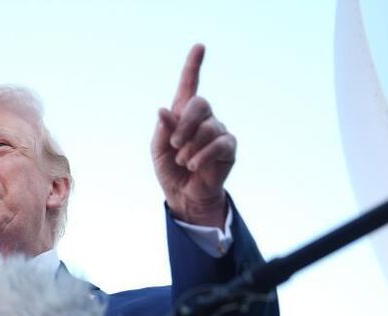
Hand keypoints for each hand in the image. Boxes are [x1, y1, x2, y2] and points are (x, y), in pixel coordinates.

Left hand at [151, 44, 235, 227]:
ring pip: (208, 127)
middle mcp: (203, 119)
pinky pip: (219, 144)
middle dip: (185, 123)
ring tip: (183, 162)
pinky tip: (193, 165)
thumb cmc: (170, 170)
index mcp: (183, 114)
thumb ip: (162, 130)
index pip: (189, 85)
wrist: (184, 195)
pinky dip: (203, 154)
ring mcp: (218, 131)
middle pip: (200, 103)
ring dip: (190, 147)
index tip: (199, 47)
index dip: (194, 66)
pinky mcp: (228, 147)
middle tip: (174, 144)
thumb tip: (164, 110)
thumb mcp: (159, 150)